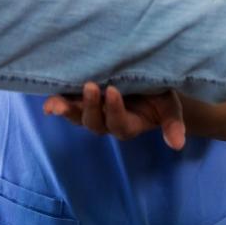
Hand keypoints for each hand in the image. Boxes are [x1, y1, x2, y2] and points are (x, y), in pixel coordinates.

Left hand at [43, 82, 186, 149]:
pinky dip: (56, 104)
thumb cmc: (158, 94)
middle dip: (90, 107)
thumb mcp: (170, 106)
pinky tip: (47, 102)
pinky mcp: (80, 99)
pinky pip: (67, 104)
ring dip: (66, 110)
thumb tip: (178, 144)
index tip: (113, 91)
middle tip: (91, 86)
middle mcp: (107, 121)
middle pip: (94, 124)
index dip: (115, 111)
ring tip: (55, 104)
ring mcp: (91, 111)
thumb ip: (173, 123)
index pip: (119, 124)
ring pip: (77, 117)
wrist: (147, 80)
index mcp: (128, 124)